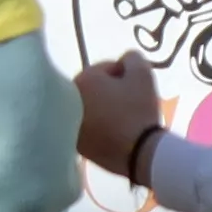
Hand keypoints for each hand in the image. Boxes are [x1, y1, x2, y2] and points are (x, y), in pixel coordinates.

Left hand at [75, 54, 165, 181]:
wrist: (137, 153)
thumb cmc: (137, 110)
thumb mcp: (142, 75)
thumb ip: (133, 58)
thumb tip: (126, 60)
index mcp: (82, 80)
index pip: (103, 68)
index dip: (124, 73)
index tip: (137, 84)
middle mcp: (69, 101)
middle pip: (94, 89)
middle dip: (112, 91)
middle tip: (131, 100)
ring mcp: (71, 125)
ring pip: (91, 109)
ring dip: (105, 109)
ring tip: (126, 117)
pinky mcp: (77, 146)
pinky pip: (91, 129)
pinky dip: (102, 127)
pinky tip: (118, 132)